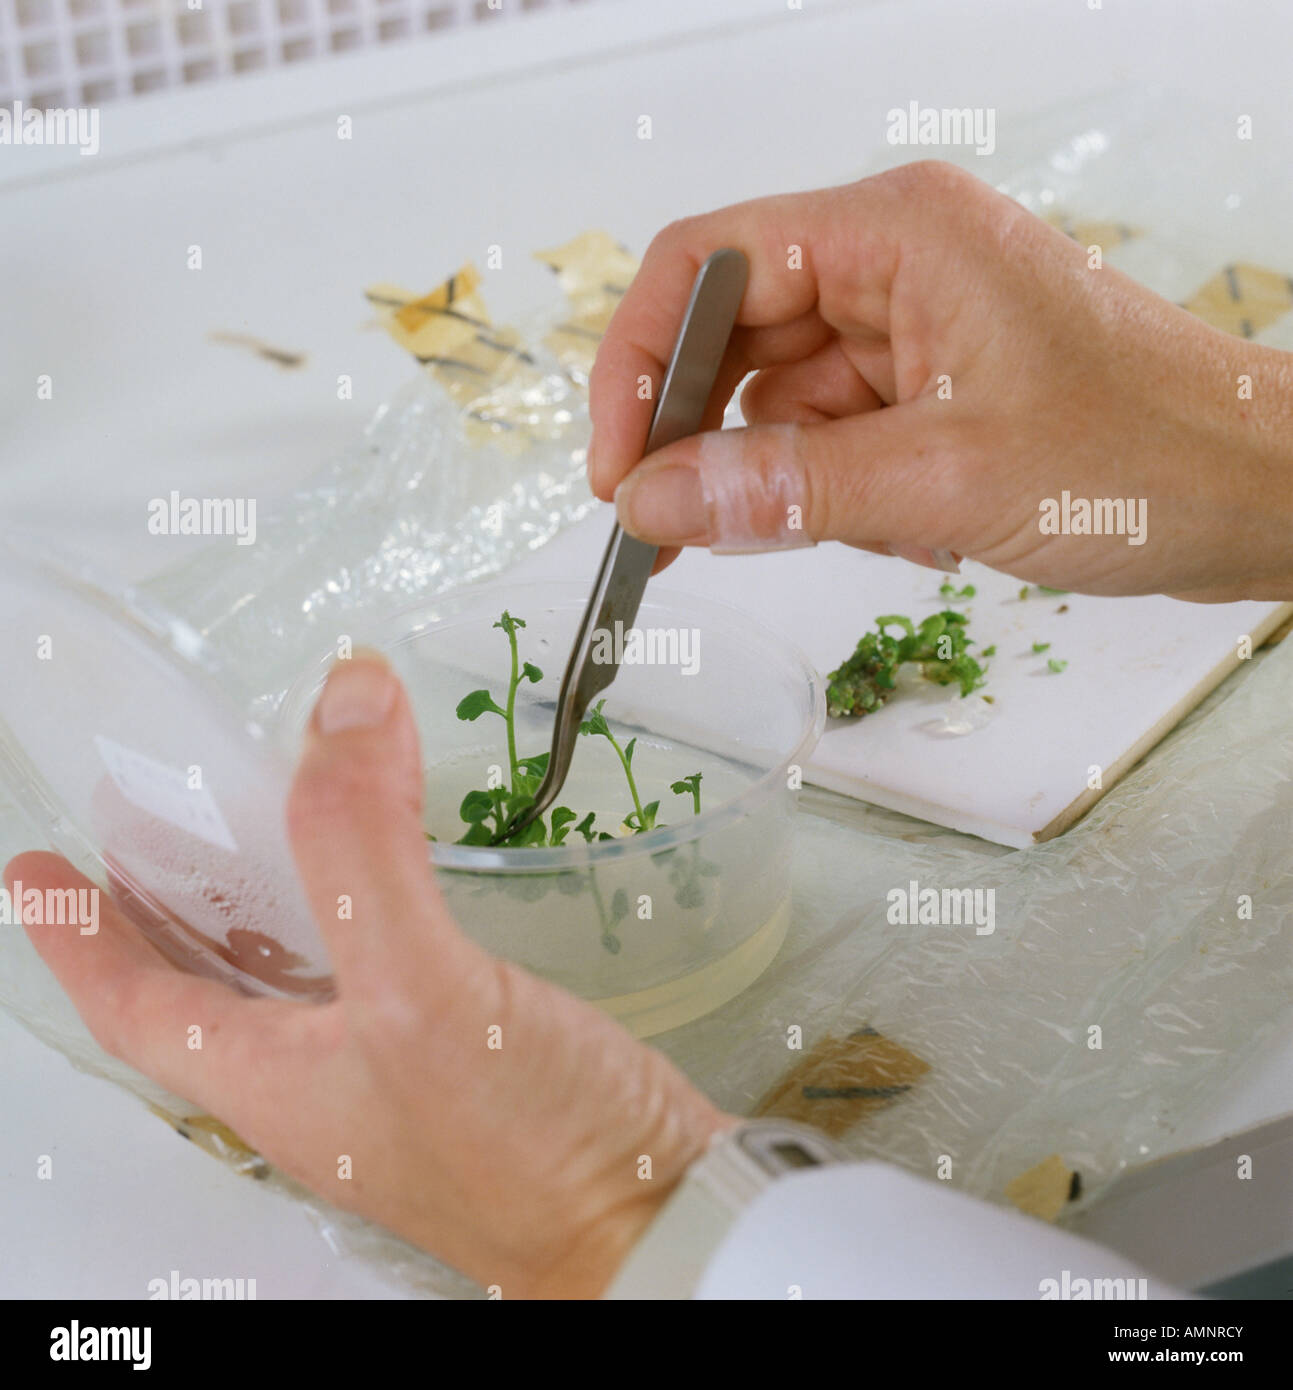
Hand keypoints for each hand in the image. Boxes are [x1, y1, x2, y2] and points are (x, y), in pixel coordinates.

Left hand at [8, 654, 730, 1296]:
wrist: (651, 1222)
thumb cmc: (522, 1145)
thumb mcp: (419, 988)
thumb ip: (367, 843)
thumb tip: (344, 701)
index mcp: (270, 1077)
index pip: (134, 1001)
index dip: (75, 931)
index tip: (34, 867)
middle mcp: (318, 1081)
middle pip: (204, 990)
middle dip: (160, 913)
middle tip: (143, 836)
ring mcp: (392, 1072)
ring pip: (292, 977)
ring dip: (255, 909)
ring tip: (248, 842)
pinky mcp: (463, 1056)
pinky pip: (376, 969)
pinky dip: (357, 909)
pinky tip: (389, 881)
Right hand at [589, 161, 1292, 601]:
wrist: (1260, 494)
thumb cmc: (1145, 455)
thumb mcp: (947, 477)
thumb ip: (787, 488)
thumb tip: (652, 500)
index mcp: (895, 231)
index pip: (706, 266)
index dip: (639, 365)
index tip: (616, 472)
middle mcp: (894, 261)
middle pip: (732, 336)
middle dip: (701, 438)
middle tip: (674, 534)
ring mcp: (913, 325)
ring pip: (780, 399)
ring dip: (788, 480)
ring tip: (867, 532)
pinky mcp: (931, 385)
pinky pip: (835, 436)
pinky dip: (841, 495)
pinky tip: (912, 532)